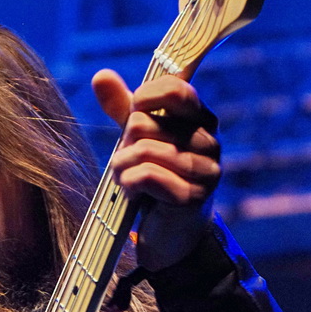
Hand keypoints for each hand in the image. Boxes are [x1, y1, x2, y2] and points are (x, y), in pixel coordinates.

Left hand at [92, 68, 220, 268]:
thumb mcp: (139, 140)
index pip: (175, 90)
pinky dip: (129, 184)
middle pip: (145, 123)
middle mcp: (210, 142)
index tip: (133, 111)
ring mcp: (205, 171)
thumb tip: (100, 75)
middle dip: (125, 144)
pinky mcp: (192, 198)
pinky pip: (146, 175)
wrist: (171, 236)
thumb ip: (124, 108)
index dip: (145, 97)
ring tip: (127, 180)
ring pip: (142, 151)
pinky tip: (133, 193)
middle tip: (129, 163)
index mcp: (202, 120)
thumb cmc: (155, 181)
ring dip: (122, 168)